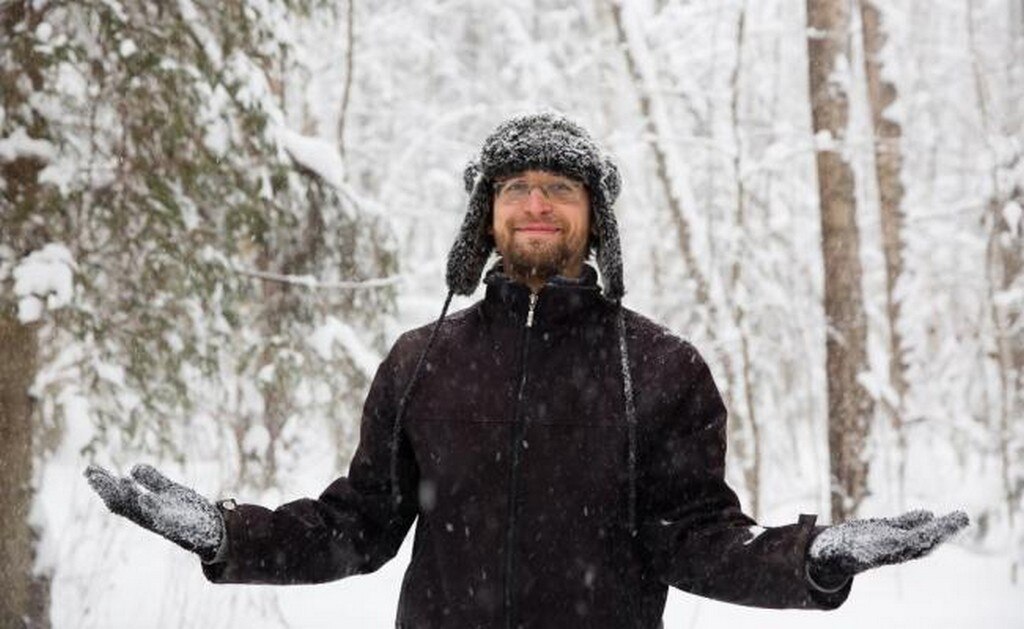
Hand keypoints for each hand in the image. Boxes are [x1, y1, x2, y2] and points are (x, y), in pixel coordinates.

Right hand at [84, 463, 224, 561]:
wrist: (214, 530)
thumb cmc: (188, 512)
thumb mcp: (169, 491)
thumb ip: (152, 481)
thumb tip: (133, 469)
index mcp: (144, 509)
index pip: (118, 497)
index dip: (103, 485)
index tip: (89, 470)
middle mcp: (149, 518)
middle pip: (123, 504)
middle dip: (107, 489)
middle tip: (92, 473)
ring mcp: (164, 522)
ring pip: (139, 512)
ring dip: (127, 497)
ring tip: (117, 480)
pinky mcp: (181, 526)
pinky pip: (165, 520)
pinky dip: (153, 510)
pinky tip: (143, 498)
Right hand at [807, 509, 968, 588]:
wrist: (826, 557)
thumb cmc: (831, 555)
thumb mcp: (839, 552)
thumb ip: (848, 551)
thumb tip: (849, 550)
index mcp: (882, 553)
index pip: (908, 544)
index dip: (923, 535)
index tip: (937, 528)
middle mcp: (891, 549)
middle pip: (922, 540)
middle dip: (942, 531)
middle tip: (962, 519)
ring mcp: (890, 542)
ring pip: (920, 534)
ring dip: (939, 526)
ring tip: (959, 517)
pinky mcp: (885, 534)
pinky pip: (904, 527)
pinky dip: (918, 520)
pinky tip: (928, 513)